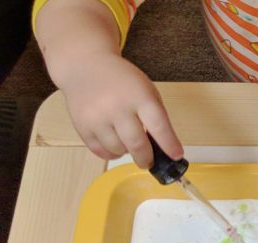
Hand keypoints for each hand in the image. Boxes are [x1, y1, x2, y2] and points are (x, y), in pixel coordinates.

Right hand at [58, 53, 181, 167]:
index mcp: (139, 96)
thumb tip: (164, 148)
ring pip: (118, 150)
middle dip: (147, 159)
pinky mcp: (82, 125)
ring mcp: (96, 117)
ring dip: (127, 152)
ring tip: (128, 142)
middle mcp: (116, 107)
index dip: (169, 145)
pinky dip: (112, 153)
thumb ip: (156, 117)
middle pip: (137, 145)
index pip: (159, 126)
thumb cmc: (121, 81)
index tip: (175, 155)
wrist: (84, 66)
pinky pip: (101, 151)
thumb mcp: (146, 90)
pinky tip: (115, 144)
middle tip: (149, 161)